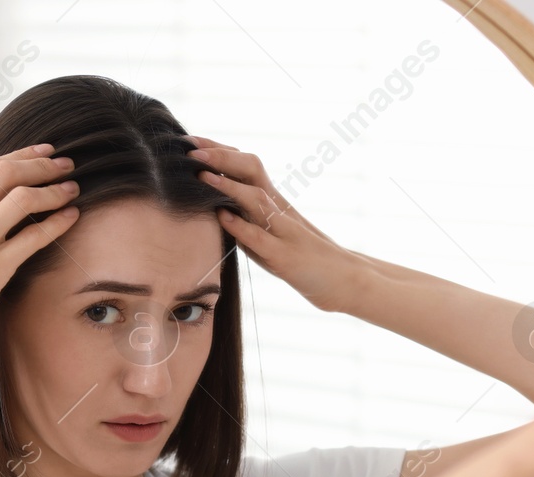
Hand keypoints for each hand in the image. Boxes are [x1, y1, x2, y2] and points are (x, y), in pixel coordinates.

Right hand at [0, 143, 80, 362]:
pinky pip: (33, 237)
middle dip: (42, 165)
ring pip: (22, 199)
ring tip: (71, 188)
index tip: (44, 152)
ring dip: (53, 190)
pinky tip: (71, 216)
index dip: (20, 155)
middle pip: (7, 174)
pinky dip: (56, 223)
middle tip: (67, 164)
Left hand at [188, 135, 360, 312]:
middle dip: (220, 158)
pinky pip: (261, 238)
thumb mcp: (274, 234)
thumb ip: (249, 221)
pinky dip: (240, 226)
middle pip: (252, 170)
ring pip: (256, 199)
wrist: (344, 279)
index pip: (247, 165)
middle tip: (190, 150)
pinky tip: (222, 216)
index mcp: (275, 202)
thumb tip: (216, 210)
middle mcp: (280, 210)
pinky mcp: (286, 258)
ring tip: (201, 176)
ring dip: (228, 186)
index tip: (191, 141)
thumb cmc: (304, 259)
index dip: (219, 151)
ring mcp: (285, 232)